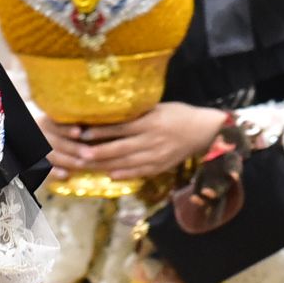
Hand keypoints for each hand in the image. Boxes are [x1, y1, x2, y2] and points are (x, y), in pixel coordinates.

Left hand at [44, 102, 230, 183]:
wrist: (204, 131)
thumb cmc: (178, 114)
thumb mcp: (158, 107)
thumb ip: (137, 113)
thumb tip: (110, 114)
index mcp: (151, 122)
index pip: (121, 127)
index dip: (101, 131)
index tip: (82, 132)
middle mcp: (153, 140)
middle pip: (121, 148)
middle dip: (98, 152)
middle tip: (79, 154)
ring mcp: (157, 155)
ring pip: (127, 162)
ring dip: (106, 165)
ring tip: (88, 165)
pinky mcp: (161, 166)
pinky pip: (140, 172)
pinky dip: (124, 174)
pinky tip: (110, 175)